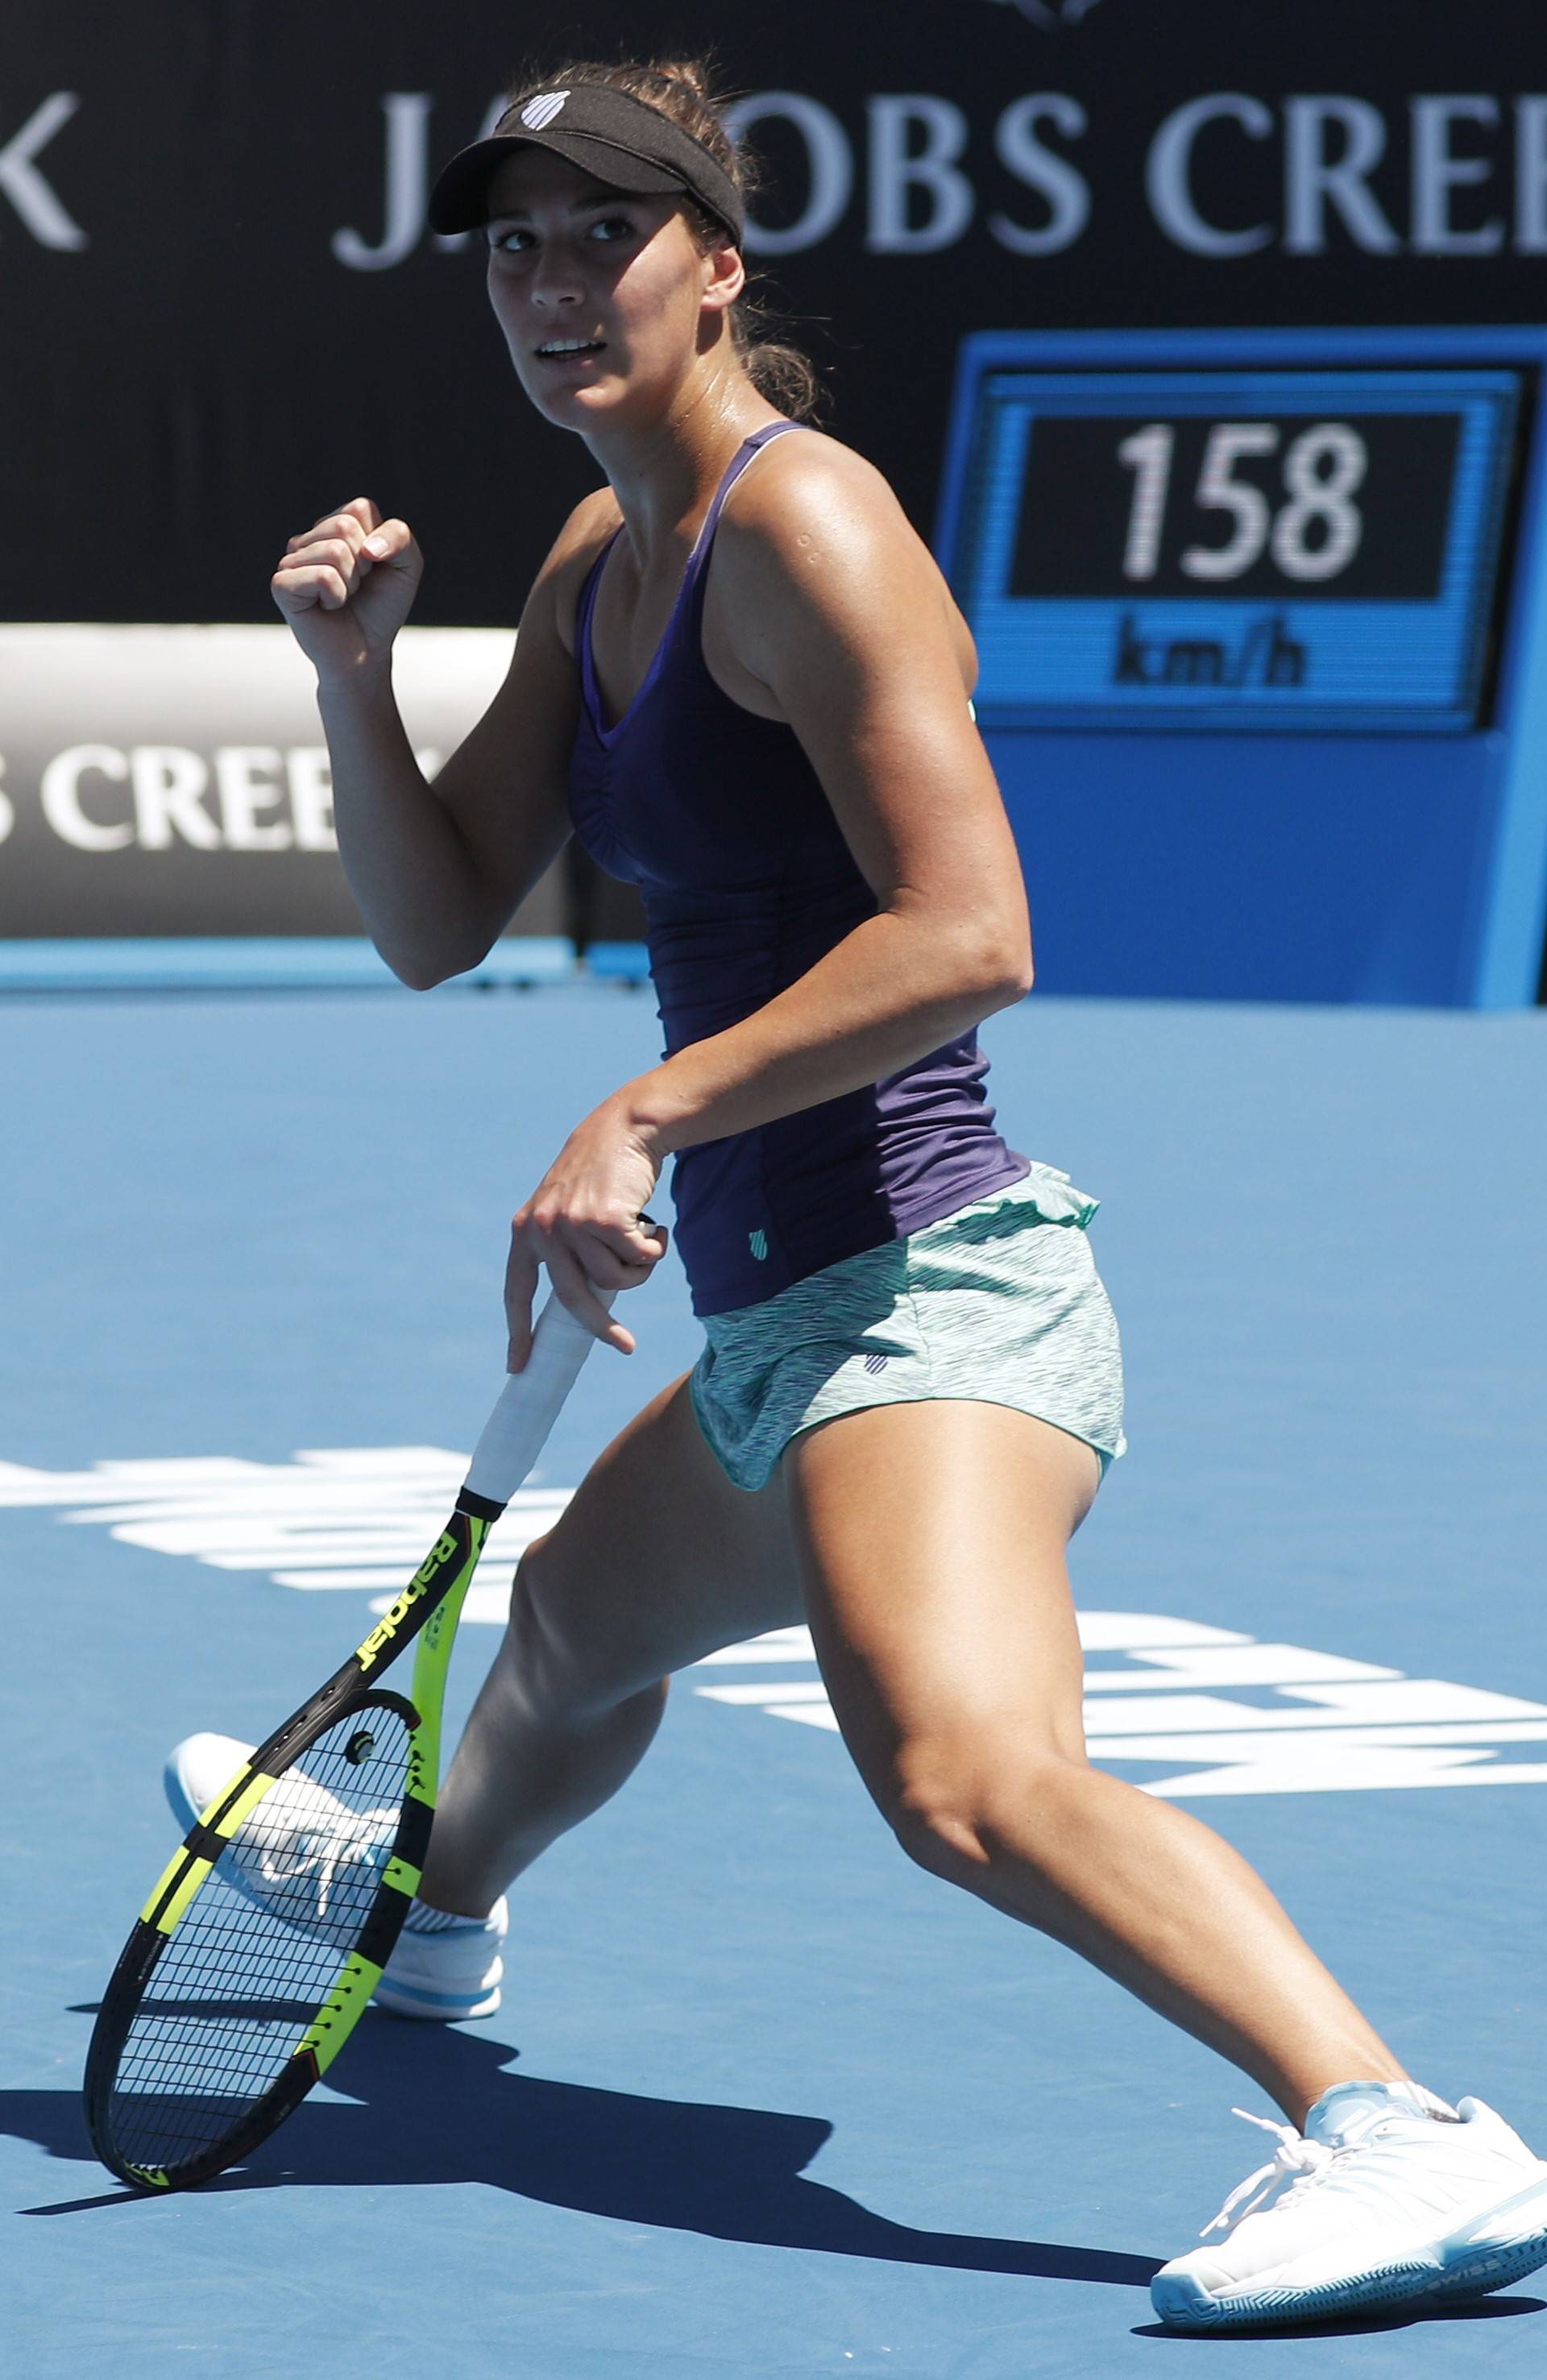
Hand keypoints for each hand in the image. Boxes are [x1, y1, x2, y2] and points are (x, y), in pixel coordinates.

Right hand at [270, 496, 422, 684]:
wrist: (366, 652)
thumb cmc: (381, 608)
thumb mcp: (407, 565)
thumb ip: (400, 536)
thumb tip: (368, 547)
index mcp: (333, 527)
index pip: (360, 508)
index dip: (379, 543)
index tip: (372, 569)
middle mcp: (308, 539)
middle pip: (344, 526)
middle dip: (363, 564)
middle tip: (356, 588)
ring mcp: (290, 561)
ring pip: (335, 551)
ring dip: (351, 583)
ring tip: (342, 599)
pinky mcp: (281, 584)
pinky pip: (323, 576)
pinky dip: (336, 597)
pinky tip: (326, 607)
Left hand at [506, 1096, 669, 1368]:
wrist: (624, 1129)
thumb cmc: (601, 1176)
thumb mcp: (567, 1209)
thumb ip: (564, 1248)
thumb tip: (583, 1307)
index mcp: (525, 1231)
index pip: (517, 1291)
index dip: (518, 1332)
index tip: (518, 1366)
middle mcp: (542, 1229)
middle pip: (574, 1300)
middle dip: (602, 1329)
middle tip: (626, 1347)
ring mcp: (571, 1224)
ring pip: (615, 1280)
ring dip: (639, 1269)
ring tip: (643, 1241)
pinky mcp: (603, 1218)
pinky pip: (638, 1260)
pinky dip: (654, 1251)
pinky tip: (655, 1229)